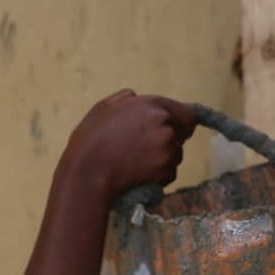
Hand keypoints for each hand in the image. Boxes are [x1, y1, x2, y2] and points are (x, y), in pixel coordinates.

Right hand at [61, 90, 196, 204]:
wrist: (86, 172)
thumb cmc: (89, 141)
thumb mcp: (102, 108)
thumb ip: (124, 99)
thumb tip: (135, 96)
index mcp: (150, 104)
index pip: (187, 115)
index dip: (181, 125)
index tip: (175, 132)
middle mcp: (164, 123)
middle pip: (180, 137)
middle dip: (167, 143)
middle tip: (144, 152)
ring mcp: (166, 147)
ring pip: (176, 156)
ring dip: (162, 161)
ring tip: (136, 164)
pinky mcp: (165, 168)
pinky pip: (169, 174)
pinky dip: (158, 177)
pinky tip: (138, 175)